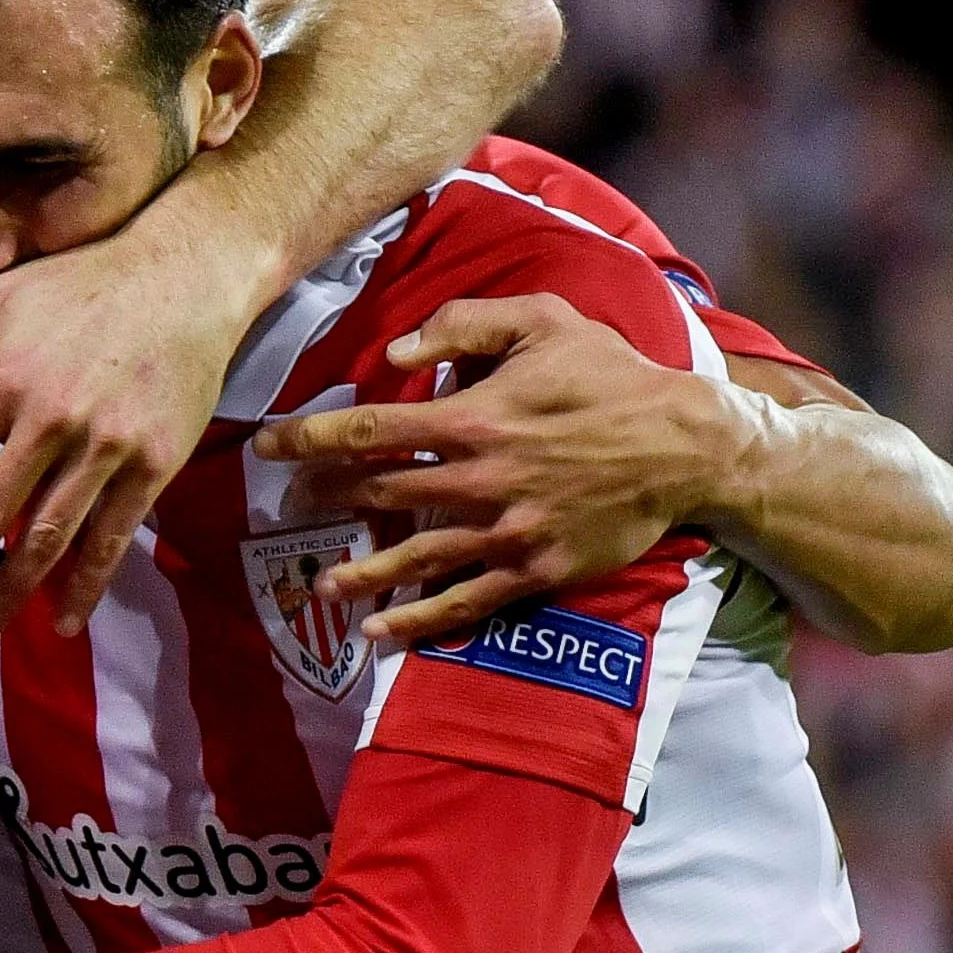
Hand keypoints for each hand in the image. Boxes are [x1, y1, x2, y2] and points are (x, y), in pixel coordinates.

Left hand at [0, 204, 283, 637]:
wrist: (184, 276)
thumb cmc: (78, 285)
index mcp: (2, 382)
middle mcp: (50, 421)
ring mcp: (106, 447)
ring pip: (48, 537)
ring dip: (11, 589)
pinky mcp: (154, 464)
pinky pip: (113, 536)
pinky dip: (87, 584)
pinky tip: (65, 618)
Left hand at [252, 294, 735, 646]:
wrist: (685, 445)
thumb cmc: (610, 375)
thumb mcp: (544, 320)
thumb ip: (463, 324)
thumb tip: (395, 350)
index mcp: (474, 419)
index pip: (369, 432)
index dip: (310, 439)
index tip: (267, 446)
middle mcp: (480, 481)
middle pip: (379, 497)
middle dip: (326, 501)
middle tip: (292, 507)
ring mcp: (506, 532)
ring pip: (412, 559)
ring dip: (360, 574)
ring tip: (321, 585)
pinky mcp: (534, 570)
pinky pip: (463, 601)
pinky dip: (416, 621)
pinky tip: (377, 633)